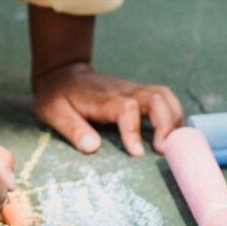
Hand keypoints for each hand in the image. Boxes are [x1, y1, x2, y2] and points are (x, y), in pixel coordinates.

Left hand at [31, 62, 182, 155]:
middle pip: (155, 97)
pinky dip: (172, 113)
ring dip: (173, 118)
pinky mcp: (137, 93)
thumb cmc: (57, 95)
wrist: (62, 72)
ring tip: (171, 144)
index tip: (136, 153)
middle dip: (166, 123)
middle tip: (163, 150)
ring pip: (163, 95)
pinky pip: (162, 97)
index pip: (127, 108)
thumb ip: (72, 128)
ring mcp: (132, 90)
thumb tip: (92, 147)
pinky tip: (170, 134)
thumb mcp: (53, 112)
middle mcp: (123, 91)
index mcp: (103, 98)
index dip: (134, 130)